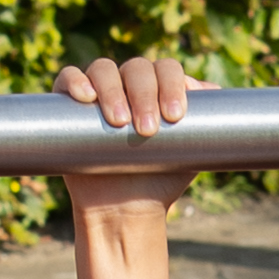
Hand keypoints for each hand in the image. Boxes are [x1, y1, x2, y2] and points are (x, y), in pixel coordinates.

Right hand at [54, 53, 200, 217]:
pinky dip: (75, 81)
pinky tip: (85, 96)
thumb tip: (212, 90)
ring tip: (119, 124)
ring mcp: (97, 93)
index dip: (172, 85)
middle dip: (144, 95)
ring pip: (103, 69)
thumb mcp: (191, 152)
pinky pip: (66, 78)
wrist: (123, 210)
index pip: (166, 69)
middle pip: (137, 68)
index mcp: (158, 88)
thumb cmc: (159, 179)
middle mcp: (127, 85)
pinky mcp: (67, 105)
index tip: (175, 116)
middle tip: (148, 130)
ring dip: (113, 91)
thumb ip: (208, 125)